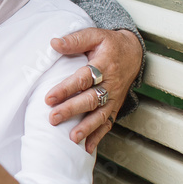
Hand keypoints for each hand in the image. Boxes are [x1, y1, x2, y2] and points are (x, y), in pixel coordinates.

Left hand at [45, 28, 142, 152]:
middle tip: (53, 118)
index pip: (83, 78)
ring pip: (100, 115)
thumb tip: (54, 43)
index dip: (66, 88)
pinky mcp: (115, 107)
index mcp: (104, 65)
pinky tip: (87, 148)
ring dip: (86, 128)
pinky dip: (98, 137)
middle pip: (91, 99)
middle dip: (72, 110)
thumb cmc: (109, 44)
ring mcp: (114, 98)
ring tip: (72, 138)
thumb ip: (75, 40)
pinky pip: (108, 124)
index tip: (49, 98)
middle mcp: (111, 84)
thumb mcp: (95, 35)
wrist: (133, 53)